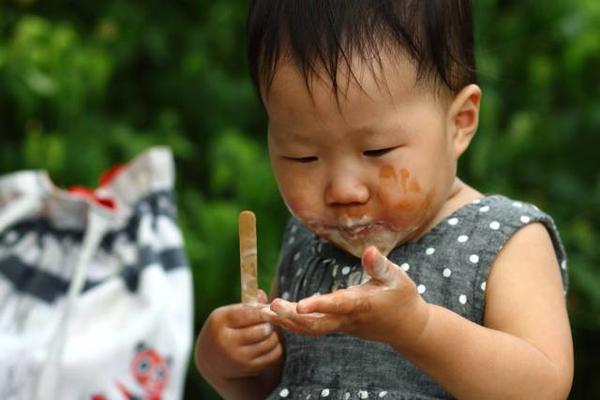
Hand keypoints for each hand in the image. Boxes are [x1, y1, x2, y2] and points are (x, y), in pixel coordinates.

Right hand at [195, 290, 282, 383]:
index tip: (273, 309)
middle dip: (271, 324)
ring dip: (275, 336)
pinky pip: (273, 355)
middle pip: (263, 329)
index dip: (265, 310)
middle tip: (271, 322)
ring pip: (270, 342)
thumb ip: (247, 305)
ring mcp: (236, 356)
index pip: (250, 313)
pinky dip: (276, 348)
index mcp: (220, 321)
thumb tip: (262, 294)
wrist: (211, 360)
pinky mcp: (247, 368)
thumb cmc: (225, 330)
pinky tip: (270, 344)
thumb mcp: (229, 315)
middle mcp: (225, 340)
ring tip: (270, 332)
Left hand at [261, 246, 430, 348]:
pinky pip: (311, 328)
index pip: (337, 305)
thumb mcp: (397, 278)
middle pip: (316, 324)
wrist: (407, 327)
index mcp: (362, 305)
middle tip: (268, 308)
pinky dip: (292, 322)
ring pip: (310, 329)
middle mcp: (348, 319)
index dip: (318, 306)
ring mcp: (341, 326)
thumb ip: (380, 265)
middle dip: (291, 318)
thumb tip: (369, 250)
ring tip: (261, 312)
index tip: (299, 305)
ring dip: (286, 322)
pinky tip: (275, 314)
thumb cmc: (403, 297)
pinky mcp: (336, 326)